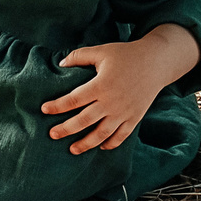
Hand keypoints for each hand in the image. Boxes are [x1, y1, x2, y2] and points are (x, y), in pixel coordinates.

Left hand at [42, 25, 200, 153]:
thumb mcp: (101, 51)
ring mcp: (124, 112)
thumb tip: (60, 64)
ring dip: (86, 143)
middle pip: (84, 120)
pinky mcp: (134, 118)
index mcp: (101, 85)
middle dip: (66, 129)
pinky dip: (110, 144)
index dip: (57, 106)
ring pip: (102, 133)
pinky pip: (121, 136)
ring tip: (72, 149)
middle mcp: (111, 102)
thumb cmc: (126, 55)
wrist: (156, 62)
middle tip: (52, 135)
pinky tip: (100, 147)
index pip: (73, 99)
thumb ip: (79, 56)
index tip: (44, 109)